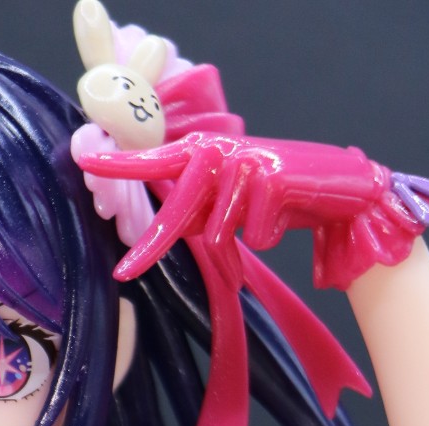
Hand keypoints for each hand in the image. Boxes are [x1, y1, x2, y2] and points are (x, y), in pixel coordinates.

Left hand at [73, 133, 428, 288]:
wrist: (344, 192)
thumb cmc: (283, 200)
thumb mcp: (231, 204)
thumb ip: (196, 210)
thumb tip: (154, 234)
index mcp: (207, 153)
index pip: (156, 160)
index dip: (120, 163)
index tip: (84, 163)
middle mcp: (222, 150)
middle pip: (177, 207)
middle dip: (151, 244)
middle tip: (124, 272)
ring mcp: (246, 161)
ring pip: (218, 227)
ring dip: (236, 242)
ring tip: (265, 221)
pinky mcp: (273, 177)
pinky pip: (252, 232)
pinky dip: (267, 235)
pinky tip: (285, 215)